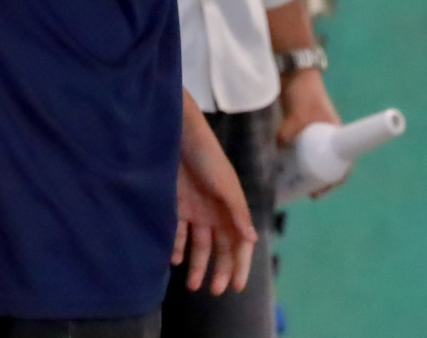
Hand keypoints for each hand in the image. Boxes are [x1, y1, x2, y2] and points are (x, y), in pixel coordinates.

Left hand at [172, 113, 256, 294]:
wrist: (178, 135)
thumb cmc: (207, 157)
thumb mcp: (225, 185)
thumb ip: (237, 212)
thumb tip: (252, 240)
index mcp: (232, 208)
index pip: (240, 243)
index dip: (240, 265)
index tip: (235, 287)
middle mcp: (215, 213)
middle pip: (220, 248)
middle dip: (219, 270)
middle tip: (214, 291)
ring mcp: (196, 210)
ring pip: (199, 245)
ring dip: (197, 265)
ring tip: (192, 285)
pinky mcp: (176, 206)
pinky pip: (177, 233)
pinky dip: (176, 247)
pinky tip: (174, 260)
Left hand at [277, 69, 342, 196]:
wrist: (295, 73)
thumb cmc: (305, 94)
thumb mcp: (299, 115)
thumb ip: (287, 131)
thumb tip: (276, 150)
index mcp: (336, 135)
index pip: (343, 164)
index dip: (334, 181)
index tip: (318, 193)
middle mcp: (328, 138)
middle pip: (327, 166)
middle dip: (316, 182)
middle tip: (302, 192)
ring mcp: (314, 135)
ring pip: (313, 160)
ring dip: (304, 172)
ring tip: (290, 185)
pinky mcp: (301, 131)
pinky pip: (300, 151)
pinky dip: (293, 161)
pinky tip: (280, 168)